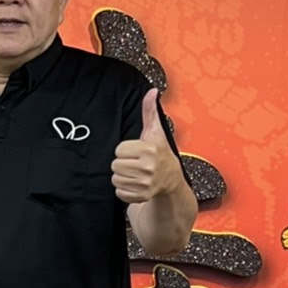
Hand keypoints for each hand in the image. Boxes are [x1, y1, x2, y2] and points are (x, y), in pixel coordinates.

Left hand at [111, 89, 180, 203]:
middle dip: (122, 164)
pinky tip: (135, 183)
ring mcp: (146, 183)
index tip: (135, 151)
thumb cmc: (160, 153)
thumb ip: (150, 111)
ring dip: (122, 177)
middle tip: (134, 163)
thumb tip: (152, 91)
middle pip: (115, 165)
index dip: (125, 150)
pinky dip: (124, 190)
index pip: (119, 150)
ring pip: (115, 179)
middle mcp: (148, 167)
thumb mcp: (155, 131)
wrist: (172, 179)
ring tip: (135, 173)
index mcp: (149, 149)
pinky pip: (119, 192)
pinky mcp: (142, 196)